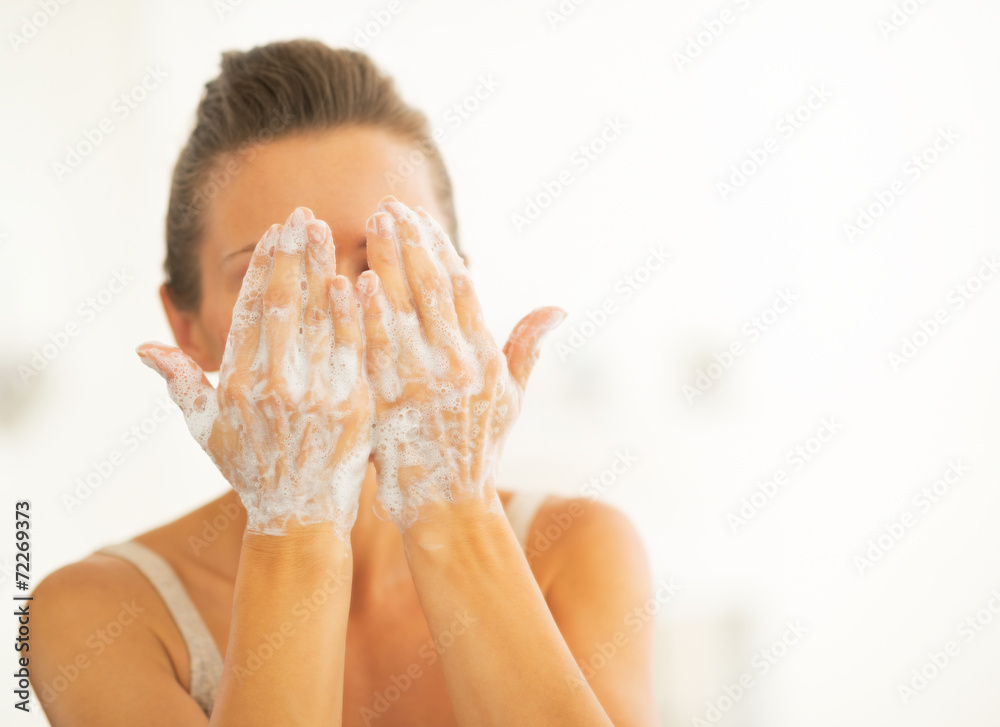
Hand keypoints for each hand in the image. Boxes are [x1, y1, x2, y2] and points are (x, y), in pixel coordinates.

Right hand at [136, 208, 371, 537]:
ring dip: (324, 270)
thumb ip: (180, 384)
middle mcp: (273, 384)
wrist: (299, 517)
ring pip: (319, 319)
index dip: (263, 268)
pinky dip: (354, 315)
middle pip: (283, 304)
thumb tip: (143, 348)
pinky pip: (353, 350)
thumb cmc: (252, 471)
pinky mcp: (351, 405)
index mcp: (237, 384)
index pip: (249, 311)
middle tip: (304, 215)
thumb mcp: (207, 431)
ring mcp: (314, 394)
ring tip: (329, 231)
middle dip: (293, 254)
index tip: (276, 233)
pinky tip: (357, 281)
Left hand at [357, 196, 564, 529]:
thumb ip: (527, 348)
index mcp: (486, 360)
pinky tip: (350, 282)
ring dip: (385, 263)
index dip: (439, 248)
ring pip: (403, 311)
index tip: (419, 217)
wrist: (446, 506)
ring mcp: (422, 386)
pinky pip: (375, 350)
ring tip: (369, 225)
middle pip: (431, 289)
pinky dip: (365, 315)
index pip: (462, 289)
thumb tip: (558, 307)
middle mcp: (458, 368)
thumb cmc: (478, 450)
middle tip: (388, 207)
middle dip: (409, 243)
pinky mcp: (389, 405)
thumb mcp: (510, 400)